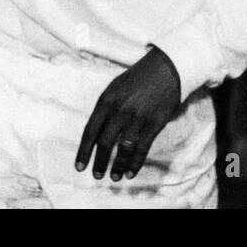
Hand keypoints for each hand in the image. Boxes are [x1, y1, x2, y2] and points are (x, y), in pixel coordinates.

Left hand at [75, 48, 180, 181]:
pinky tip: (130, 173)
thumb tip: (96, 135)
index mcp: (106, 100)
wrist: (166, 68)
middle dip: (99, 163)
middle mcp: (120, 109)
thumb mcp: (115, 88)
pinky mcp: (154, 123)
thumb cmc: (138, 78)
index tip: (79, 167)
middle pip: (105, 143)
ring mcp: (138, 117)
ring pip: (124, 149)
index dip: (84, 152)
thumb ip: (105, 110)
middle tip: (97, 176)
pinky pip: (142, 148)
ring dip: (117, 166)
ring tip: (114, 178)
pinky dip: (135, 164)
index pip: (90, 131)